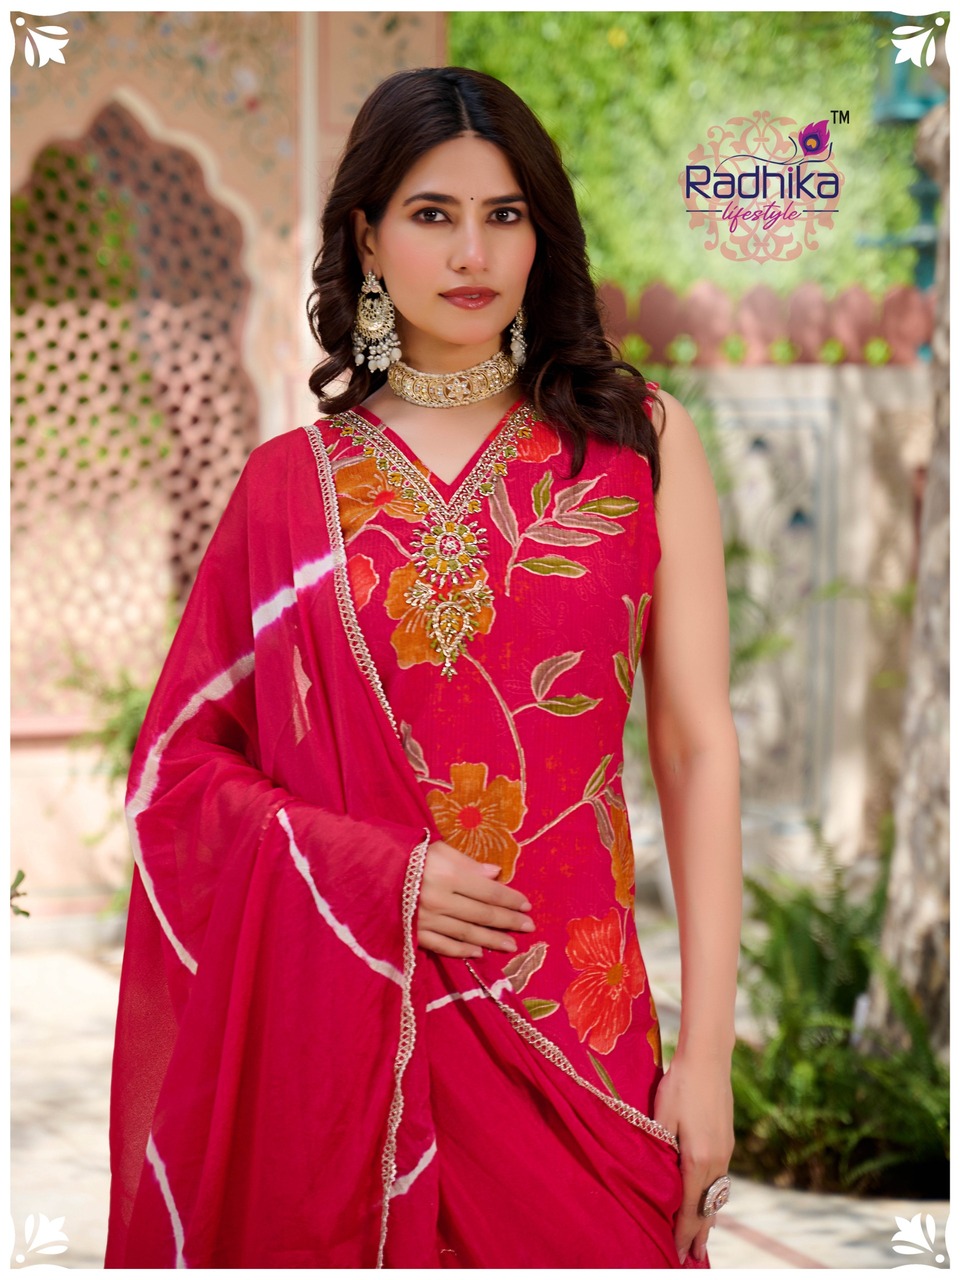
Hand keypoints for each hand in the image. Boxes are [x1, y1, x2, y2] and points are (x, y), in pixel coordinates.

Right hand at [416, 840, 534, 957]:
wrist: (364, 870)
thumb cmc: (406, 855)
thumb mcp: (437, 849)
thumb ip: (467, 863)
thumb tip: (496, 874)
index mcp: (447, 874)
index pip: (488, 891)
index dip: (510, 899)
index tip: (527, 905)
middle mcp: (439, 899)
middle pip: (481, 914)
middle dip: (508, 921)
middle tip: (529, 926)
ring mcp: (425, 919)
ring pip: (466, 933)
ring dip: (491, 940)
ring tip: (511, 945)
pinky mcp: (413, 933)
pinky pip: (442, 945)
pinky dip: (462, 949)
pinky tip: (478, 952)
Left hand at [652, 1052, 734, 1264]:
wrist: (708, 1058)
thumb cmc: (679, 1085)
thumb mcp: (661, 1117)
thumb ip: (661, 1150)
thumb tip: (658, 1178)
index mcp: (697, 1159)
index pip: (689, 1207)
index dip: (682, 1232)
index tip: (674, 1252)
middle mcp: (716, 1160)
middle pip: (707, 1207)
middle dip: (698, 1234)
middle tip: (691, 1258)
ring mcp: (725, 1150)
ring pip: (716, 1194)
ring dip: (708, 1217)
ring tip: (702, 1239)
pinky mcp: (727, 1140)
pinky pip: (720, 1179)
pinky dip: (713, 1197)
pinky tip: (710, 1200)